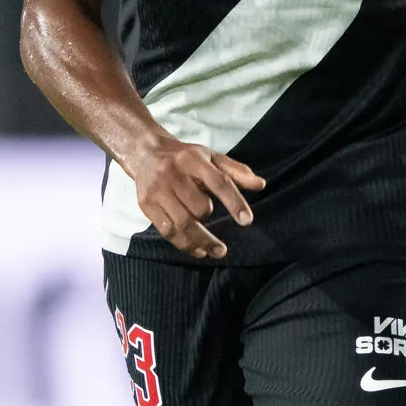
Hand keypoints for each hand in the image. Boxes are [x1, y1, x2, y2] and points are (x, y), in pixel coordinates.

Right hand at [125, 134, 263, 258]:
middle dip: (209, 216)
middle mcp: (174, 174)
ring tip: (217, 251)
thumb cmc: (186, 158)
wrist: (145, 153)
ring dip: (202, 241)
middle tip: (214, 222)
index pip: (218, 182)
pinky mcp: (146, 204)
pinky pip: (168, 231)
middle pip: (199, 207)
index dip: (234, 202)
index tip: (247, 221)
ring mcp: (158, 190)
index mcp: (194, 159)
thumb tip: (261, 185)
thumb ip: (237, 171)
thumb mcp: (212, 157)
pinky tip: (198, 250)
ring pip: (183, 223)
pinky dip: (184, 244)